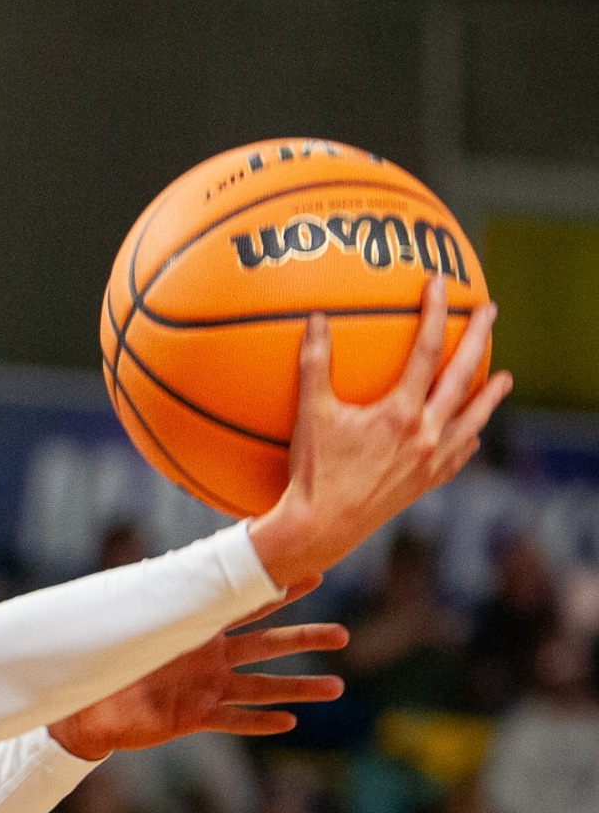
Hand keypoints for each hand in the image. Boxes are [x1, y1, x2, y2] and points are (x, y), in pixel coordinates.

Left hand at [48, 577, 346, 760]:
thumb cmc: (105, 660)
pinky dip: (258, 721)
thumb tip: (156, 562)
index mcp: (194, 630)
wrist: (88, 705)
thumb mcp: (126, 623)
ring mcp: (205, 688)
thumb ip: (147, 598)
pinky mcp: (194, 717)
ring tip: (335, 687)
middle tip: (343, 635)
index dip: (277, 591)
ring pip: (261, 687)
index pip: (242, 606)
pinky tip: (289, 723)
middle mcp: (208, 658)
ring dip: (297, 688)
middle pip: (266, 646)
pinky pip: (233, 720)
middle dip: (304, 640)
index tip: (313, 574)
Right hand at [248, 276, 512, 587]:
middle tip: (490, 311)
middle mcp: (427, 434)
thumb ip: (314, 363)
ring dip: (490, 395)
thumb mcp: (309, 413)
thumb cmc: (313, 470)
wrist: (324, 527)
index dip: (435, 313)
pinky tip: (472, 431)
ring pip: (474, 419)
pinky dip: (470, 436)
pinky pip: (461, 454)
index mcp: (401, 413)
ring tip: (502, 377)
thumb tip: (316, 318)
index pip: (426, 350)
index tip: (440, 286)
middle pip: (462, 377)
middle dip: (479, 339)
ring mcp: (432, 460)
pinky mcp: (427, 482)